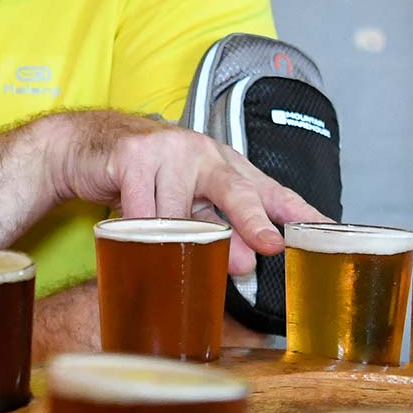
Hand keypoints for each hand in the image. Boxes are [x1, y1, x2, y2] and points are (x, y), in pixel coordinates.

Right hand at [42, 111, 324, 272]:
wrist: (88, 147)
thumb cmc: (147, 177)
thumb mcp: (188, 199)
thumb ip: (218, 227)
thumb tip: (245, 266)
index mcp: (226, 164)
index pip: (271, 190)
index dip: (299, 212)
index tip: (324, 231)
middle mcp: (203, 153)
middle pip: (235, 190)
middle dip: (253, 222)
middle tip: (269, 247)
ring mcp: (168, 152)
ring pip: (180, 214)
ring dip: (175, 240)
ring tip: (166, 246)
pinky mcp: (133, 157)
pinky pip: (141, 212)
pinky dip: (139, 233)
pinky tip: (134, 233)